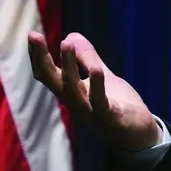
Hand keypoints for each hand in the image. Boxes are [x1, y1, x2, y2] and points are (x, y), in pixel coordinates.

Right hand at [27, 31, 161, 151]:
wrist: (139, 136)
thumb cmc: (118, 107)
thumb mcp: (103, 77)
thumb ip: (87, 59)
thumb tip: (70, 36)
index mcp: (71, 92)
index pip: (47, 74)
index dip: (38, 56)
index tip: (31, 34)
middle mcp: (75, 103)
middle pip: (54, 80)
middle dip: (42, 59)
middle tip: (33, 36)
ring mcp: (91, 112)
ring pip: (73, 90)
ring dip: (68, 67)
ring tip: (65, 44)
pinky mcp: (110, 118)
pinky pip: (100, 102)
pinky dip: (98, 86)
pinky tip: (97, 70)